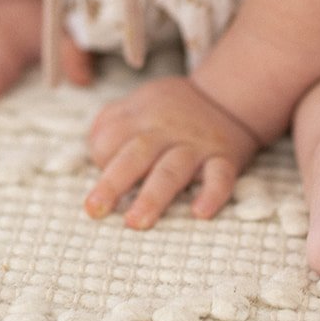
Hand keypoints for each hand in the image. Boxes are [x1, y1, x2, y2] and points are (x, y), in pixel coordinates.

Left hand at [85, 75, 260, 229]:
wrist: (223, 98)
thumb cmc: (169, 111)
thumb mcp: (138, 103)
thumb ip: (111, 123)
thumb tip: (96, 155)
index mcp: (141, 116)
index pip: (111, 136)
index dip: (101, 157)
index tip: (99, 179)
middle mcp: (166, 130)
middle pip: (137, 153)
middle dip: (113, 182)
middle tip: (95, 210)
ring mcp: (196, 144)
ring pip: (173, 169)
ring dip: (153, 196)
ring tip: (136, 222)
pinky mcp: (224, 158)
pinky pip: (220, 176)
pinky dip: (212, 194)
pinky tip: (200, 213)